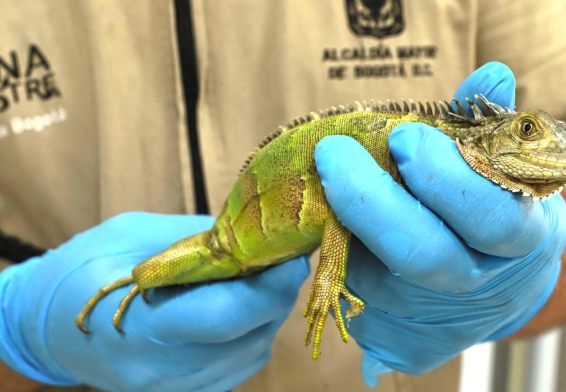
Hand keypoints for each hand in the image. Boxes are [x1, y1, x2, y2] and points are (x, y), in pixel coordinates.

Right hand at [0, 212, 308, 390]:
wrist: (44, 326)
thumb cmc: (84, 270)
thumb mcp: (133, 237)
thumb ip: (197, 241)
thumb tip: (255, 239)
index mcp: (142, 329)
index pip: (227, 315)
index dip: (270, 285)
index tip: (293, 254)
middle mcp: (162, 371)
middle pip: (250, 333)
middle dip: (275, 292)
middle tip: (281, 255)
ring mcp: (176, 389)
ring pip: (255, 350)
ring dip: (266, 312)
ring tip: (254, 277)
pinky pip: (242, 362)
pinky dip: (251, 331)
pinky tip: (237, 306)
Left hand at [314, 62, 565, 385]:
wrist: (502, 283)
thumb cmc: (497, 209)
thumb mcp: (506, 167)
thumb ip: (490, 123)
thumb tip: (490, 75)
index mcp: (519, 237)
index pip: (488, 214)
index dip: (443, 178)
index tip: (402, 136)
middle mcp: (477, 282)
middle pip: (423, 255)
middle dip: (371, 201)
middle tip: (333, 152)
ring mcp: (436, 315)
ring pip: (376, 280)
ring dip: (340, 229)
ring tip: (323, 183)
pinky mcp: (400, 340)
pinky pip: (355, 303)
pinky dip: (332, 261)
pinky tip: (318, 232)